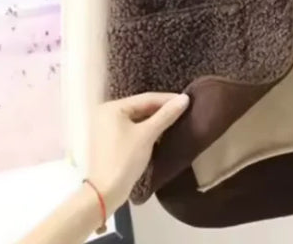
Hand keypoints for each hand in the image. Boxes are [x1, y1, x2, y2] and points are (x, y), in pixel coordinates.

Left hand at [87, 92, 189, 212]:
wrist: (105, 193)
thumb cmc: (125, 159)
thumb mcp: (147, 134)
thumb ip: (166, 115)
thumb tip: (184, 98)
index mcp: (112, 108)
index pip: (145, 98)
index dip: (167, 99)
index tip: (187, 99)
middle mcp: (106, 114)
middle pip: (140, 108)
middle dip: (161, 110)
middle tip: (183, 110)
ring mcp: (106, 128)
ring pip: (137, 119)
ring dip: (155, 120)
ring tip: (175, 119)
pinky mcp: (109, 142)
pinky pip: (132, 129)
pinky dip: (146, 130)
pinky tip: (160, 132)